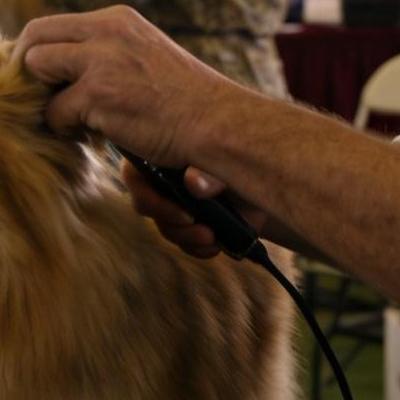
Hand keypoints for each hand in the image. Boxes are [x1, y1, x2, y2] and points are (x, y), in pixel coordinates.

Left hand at [15, 6, 242, 169]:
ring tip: (73, 116)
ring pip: (35, 67)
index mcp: (117, 19)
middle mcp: (106, 31)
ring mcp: (100, 60)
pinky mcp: (98, 94)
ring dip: (46, 96)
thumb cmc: (184, 99)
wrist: (217, 122)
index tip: (47, 81)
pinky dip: (67, 128)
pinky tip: (95, 134)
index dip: (42, 53)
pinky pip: (54, 112)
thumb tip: (61, 67)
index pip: (54, 25)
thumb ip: (106, 51)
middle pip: (35, 35)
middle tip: (42, 98)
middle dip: (28, 68)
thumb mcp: (143, 55)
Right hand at [120, 160, 269, 260]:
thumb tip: (193, 182)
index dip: (148, 196)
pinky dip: (196, 247)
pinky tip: (214, 246)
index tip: (181, 211)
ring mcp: (173, 202)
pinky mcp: (187, 223)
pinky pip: (181, 240)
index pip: (134, 174)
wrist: (266, 177)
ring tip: (211, 237)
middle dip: (169, 219)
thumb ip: (208, 168)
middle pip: (145, 203)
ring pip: (165, 225)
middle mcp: (161, 177)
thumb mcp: (227, 159)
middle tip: (195, 224)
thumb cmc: (240, 156)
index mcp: (162, 152)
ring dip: (185, 236)